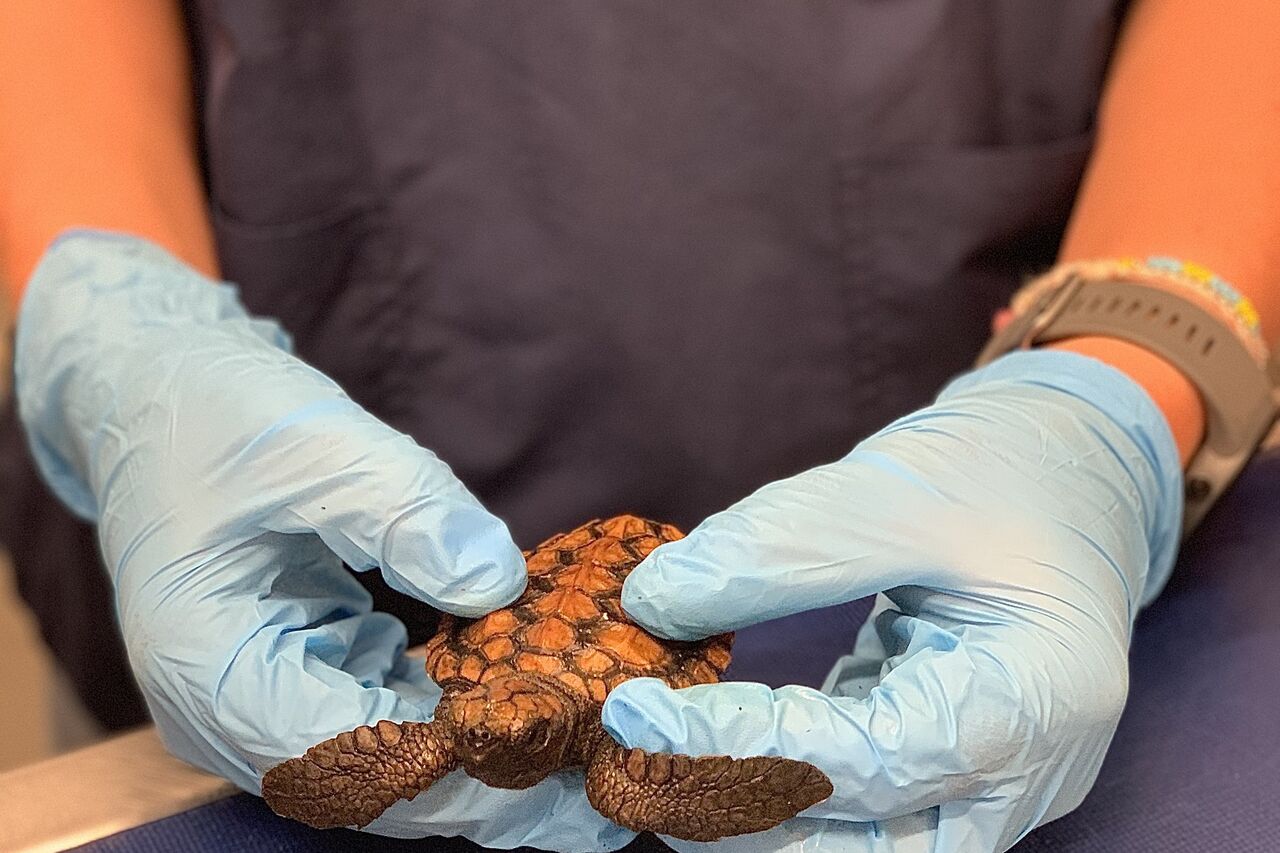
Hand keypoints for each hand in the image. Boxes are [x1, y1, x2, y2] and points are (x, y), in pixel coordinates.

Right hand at [15, 231, 633, 851]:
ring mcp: (270, 695)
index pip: (347, 761)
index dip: (457, 778)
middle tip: (604, 806)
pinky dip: (461, 710)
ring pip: (391, 759)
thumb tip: (495, 582)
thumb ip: (402, 512)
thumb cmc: (219, 414)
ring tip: (591, 762)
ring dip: (486, 761)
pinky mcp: (307, 670)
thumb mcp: (313, 445)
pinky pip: (392, 711)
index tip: (559, 772)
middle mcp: (233, 708)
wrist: (165, 391)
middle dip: (490, 794)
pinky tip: (537, 700)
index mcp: (211, 670)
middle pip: (376, 782)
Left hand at [607, 351, 1182, 851]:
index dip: (744, 747)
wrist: (1075, 464)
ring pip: (866, 848)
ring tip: (658, 777)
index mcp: (1039, 697)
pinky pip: (862, 806)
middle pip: (871, 846)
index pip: (868, 760)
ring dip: (760, 821)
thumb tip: (652, 602)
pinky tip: (709, 751)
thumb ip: (779, 549)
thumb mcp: (897, 490)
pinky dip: (785, 787)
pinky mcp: (947, 760)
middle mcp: (1028, 767)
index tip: (639, 714)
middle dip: (745, 816)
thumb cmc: (1007, 467)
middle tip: (635, 773)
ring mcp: (992, 777)